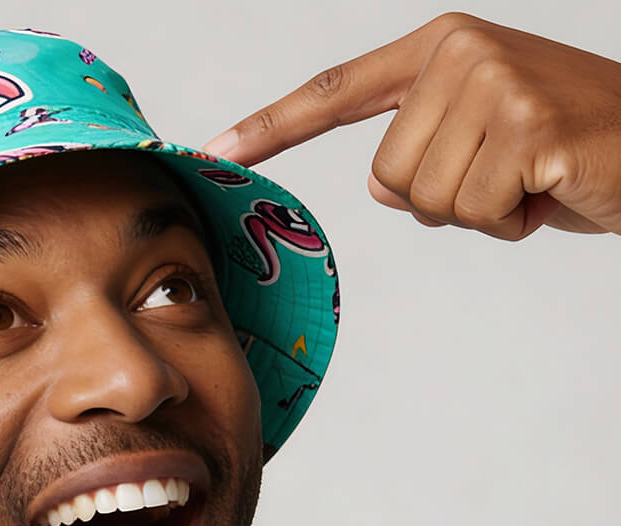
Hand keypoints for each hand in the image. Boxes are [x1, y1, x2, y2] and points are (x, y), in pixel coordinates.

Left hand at [204, 13, 620, 239]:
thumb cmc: (564, 146)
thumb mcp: (479, 136)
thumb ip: (417, 149)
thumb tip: (379, 185)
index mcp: (438, 49)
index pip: (335, 93)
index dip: (271, 127)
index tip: (215, 150)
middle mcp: (459, 54)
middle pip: (386, 180)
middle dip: (442, 199)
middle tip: (504, 173)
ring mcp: (493, 83)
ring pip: (425, 203)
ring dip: (478, 213)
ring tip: (529, 178)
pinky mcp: (526, 126)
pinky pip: (472, 215)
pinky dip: (509, 223)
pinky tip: (549, 188)